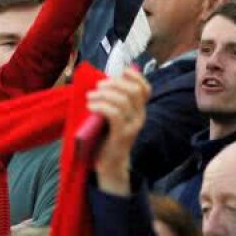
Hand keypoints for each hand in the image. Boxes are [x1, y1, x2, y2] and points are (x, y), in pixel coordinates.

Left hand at [86, 69, 150, 196]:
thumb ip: (112, 99)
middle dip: (114, 83)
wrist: (110, 163)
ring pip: (123, 101)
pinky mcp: (122, 135)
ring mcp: (133, 126)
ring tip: (90, 97)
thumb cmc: (107, 135)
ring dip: (103, 94)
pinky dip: (101, 106)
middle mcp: (140, 116)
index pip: (145, 89)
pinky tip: (90, 106)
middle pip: (133, 91)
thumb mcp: (112, 114)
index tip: (121, 72)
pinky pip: (114, 114)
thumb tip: (101, 80)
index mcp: (139, 109)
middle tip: (98, 86)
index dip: (135, 76)